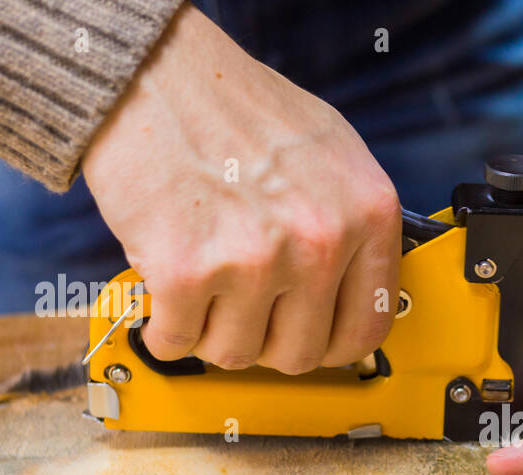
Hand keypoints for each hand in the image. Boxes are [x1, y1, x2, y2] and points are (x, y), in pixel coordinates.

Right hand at [81, 4, 400, 372]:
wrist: (155, 73)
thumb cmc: (238, 108)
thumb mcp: (333, 154)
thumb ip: (352, 226)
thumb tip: (355, 294)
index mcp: (367, 214)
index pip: (367, 328)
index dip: (332, 343)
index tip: (310, 337)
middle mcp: (319, 241)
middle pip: (299, 354)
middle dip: (267, 340)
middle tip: (245, 309)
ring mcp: (254, 260)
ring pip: (236, 354)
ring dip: (213, 332)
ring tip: (206, 288)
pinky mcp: (187, 272)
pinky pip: (177, 341)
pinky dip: (165, 329)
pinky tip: (166, 299)